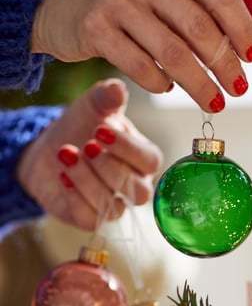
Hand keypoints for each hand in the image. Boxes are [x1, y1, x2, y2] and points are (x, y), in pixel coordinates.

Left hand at [16, 78, 162, 231]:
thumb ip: (107, 97)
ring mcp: (114, 205)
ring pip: (113, 205)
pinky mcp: (90, 218)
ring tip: (65, 154)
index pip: (150, 161)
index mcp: (143, 158)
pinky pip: (90, 218)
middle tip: (86, 145)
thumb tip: (118, 88)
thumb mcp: (93, 106)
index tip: (101, 130)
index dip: (128, 148)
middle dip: (108, 167)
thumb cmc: (81, 125)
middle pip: (137, 190)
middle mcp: (135, 185)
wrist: (48, 147)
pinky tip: (62, 176)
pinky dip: (75, 196)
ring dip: (87, 179)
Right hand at [31, 0, 251, 111]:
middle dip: (225, 64)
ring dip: (200, 84)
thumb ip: (211, 8)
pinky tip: (170, 88)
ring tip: (215, 103)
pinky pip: (141, 68)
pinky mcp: (94, 29)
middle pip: (199, 27)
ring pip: (173, 54)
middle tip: (238, 88)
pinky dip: (162, 84)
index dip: (241, 27)